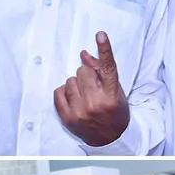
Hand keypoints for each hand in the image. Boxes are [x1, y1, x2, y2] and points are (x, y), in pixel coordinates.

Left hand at [53, 31, 128, 146]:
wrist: (110, 140)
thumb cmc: (114, 111)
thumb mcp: (115, 91)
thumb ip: (101, 71)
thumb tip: (83, 54)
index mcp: (112, 95)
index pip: (109, 68)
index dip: (105, 49)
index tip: (100, 35)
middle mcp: (96, 103)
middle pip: (83, 71)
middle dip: (87, 76)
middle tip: (93, 87)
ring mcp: (80, 111)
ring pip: (69, 80)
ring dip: (76, 85)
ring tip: (84, 96)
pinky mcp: (67, 118)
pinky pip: (58, 92)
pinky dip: (64, 93)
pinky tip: (74, 100)